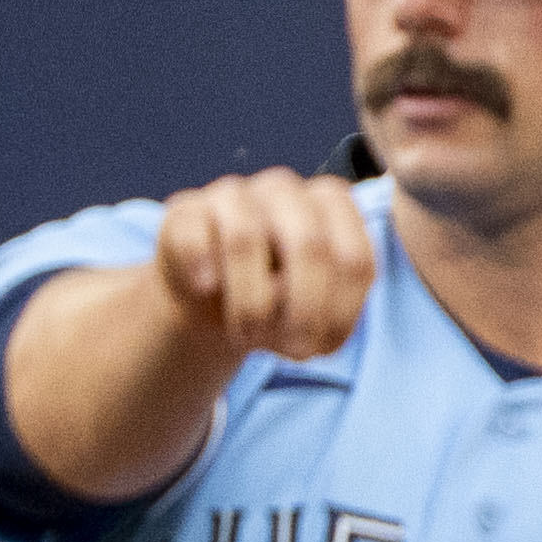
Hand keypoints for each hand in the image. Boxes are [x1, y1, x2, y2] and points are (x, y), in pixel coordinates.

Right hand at [146, 169, 379, 363]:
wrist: (212, 296)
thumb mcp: (313, 311)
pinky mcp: (186, 210)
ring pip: (244, 238)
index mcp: (333, 205)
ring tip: (248, 337)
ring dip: (250, 304)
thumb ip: (325, 305)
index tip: (324, 347)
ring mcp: (234, 193)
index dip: (341, 314)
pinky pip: (194, 238)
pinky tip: (206, 290)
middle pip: (309, 246)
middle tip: (291, 351)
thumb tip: (299, 311)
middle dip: (304, 312)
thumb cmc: (276, 301)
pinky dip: (201, 273)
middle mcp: (286, 190)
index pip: (355, 259)